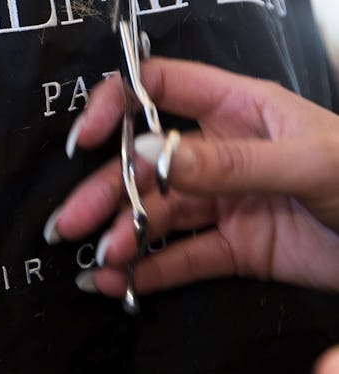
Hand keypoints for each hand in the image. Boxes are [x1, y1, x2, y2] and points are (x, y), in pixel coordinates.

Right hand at [46, 57, 338, 294]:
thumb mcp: (306, 161)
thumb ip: (229, 163)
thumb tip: (149, 154)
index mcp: (236, 108)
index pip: (160, 88)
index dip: (118, 105)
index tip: (86, 139)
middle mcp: (220, 151)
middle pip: (145, 162)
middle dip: (104, 190)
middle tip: (67, 225)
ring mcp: (225, 201)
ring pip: (157, 214)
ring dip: (121, 236)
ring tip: (98, 264)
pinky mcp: (236, 248)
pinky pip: (182, 258)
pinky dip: (148, 272)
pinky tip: (119, 286)